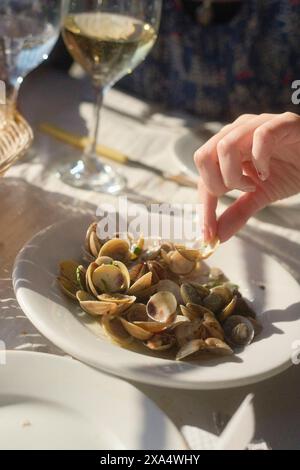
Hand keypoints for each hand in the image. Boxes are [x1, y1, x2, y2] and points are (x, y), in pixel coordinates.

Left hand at [194, 112, 299, 241]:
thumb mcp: (258, 196)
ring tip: (253, 184)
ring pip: (225, 146)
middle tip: (239, 194)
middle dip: (216, 185)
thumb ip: (237, 212)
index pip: (202, 176)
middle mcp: (236, 132)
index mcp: (226, 148)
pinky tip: (267, 172)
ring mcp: (256, 124)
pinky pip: (260, 136)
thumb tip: (217, 237)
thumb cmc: (288, 171)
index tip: (208, 233)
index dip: (203, 206)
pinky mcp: (281, 122)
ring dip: (234, 175)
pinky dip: (260, 159)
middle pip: (202, 157)